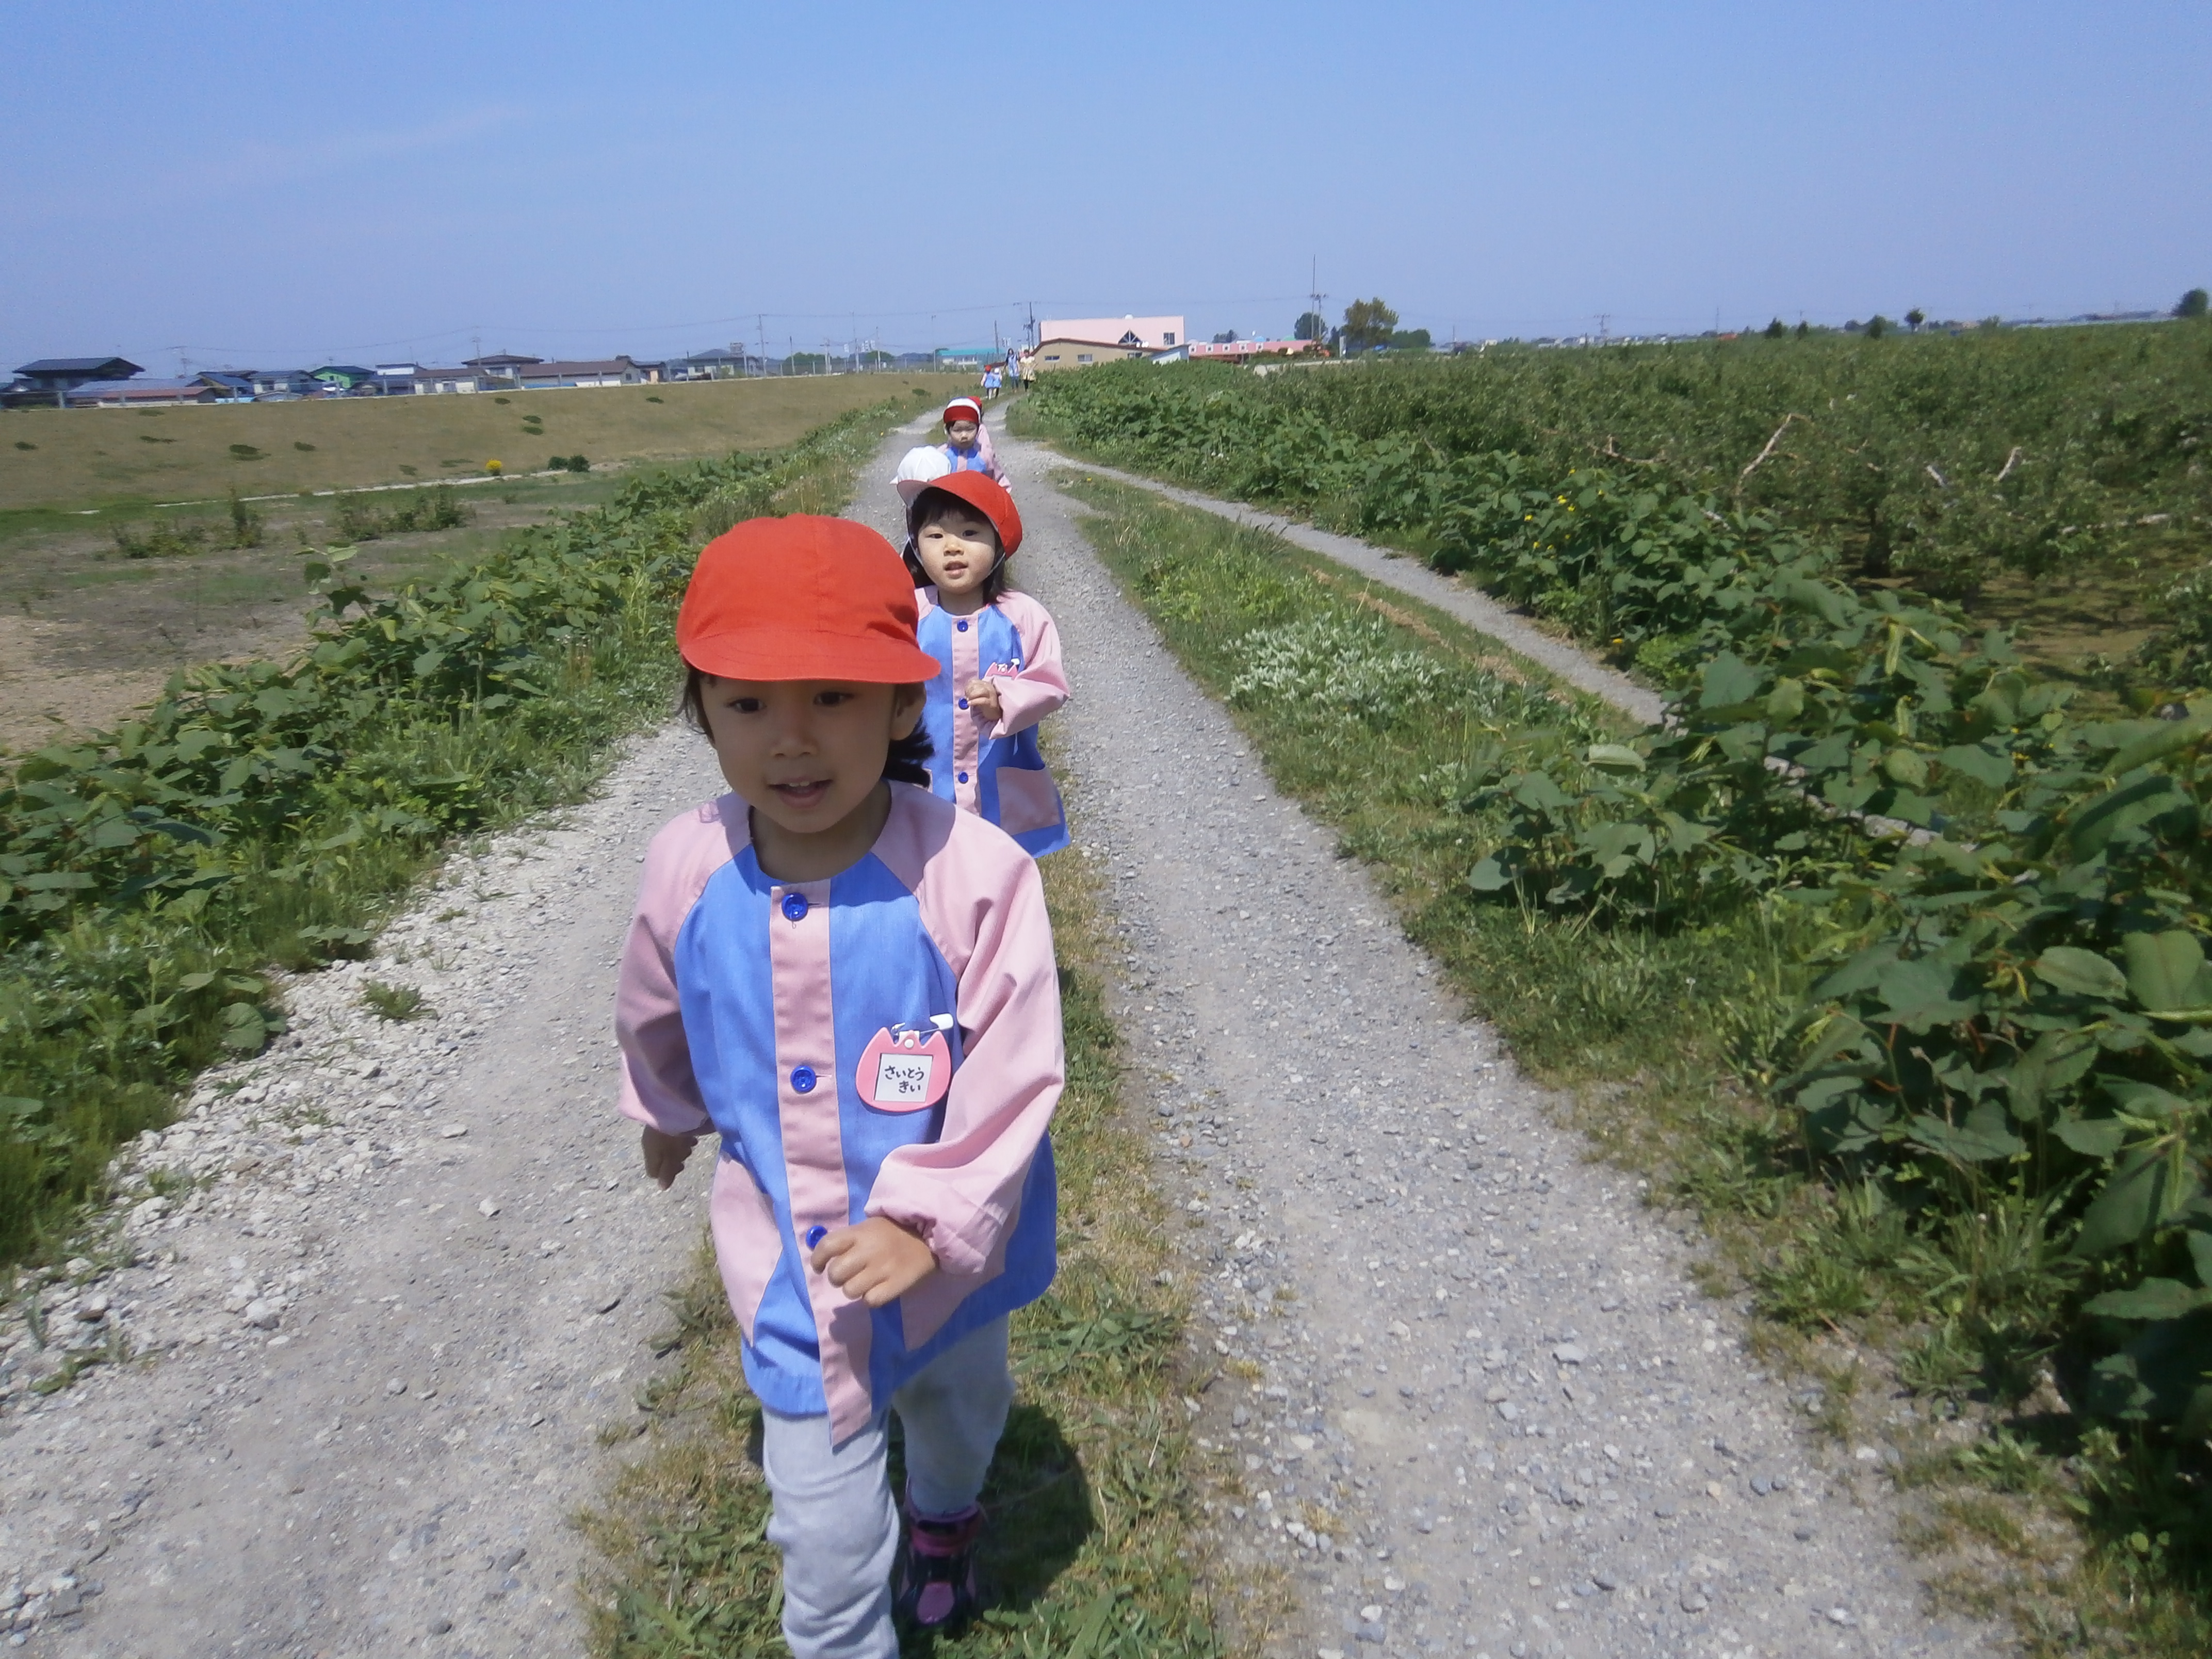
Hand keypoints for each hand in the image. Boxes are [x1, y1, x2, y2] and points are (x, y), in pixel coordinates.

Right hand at [641, 1126, 699, 1189]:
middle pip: (662, 1159)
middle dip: (675, 1159)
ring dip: (679, 1148)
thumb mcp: (671, 1155)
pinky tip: (690, 1134)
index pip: (653, 1172)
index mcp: (650, 1153)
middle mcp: (650, 1143)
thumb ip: (668, 1171)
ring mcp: (656, 1132)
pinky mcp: (665, 1123)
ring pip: (668, 1147)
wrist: (673, 1106)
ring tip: (690, 1142)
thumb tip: (662, 1187)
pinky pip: (671, 1136)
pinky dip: (681, 1138)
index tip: (680, 1166)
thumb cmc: (674, 1135)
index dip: (667, 1174)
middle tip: (686, 1152)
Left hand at [808, 1217, 937, 1306]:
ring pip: (850, 1291)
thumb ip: (848, 1240)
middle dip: (837, 1278)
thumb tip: (824, 1257)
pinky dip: (871, 1298)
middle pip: (835, 1273)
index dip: (817, 1259)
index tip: (819, 1267)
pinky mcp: (895, 1285)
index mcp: (859, 1233)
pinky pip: (870, 1300)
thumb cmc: (892, 1233)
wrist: (928, 1237)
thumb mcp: (868, 1227)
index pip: (827, 1246)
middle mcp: (868, 1250)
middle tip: (847, 1275)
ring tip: (865, 1283)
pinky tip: (878, 1289)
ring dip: (854, 1289)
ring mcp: (882, 1269)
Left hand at [965, 679, 1002, 725]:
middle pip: (976, 685)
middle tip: (967, 698)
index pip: (973, 681)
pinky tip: (969, 704)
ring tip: (968, 701)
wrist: (997, 713)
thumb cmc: (986, 703)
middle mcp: (989, 687)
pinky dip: (974, 701)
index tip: (966, 694)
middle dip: (969, 691)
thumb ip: (972, 693)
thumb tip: (963, 696)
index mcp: (985, 684)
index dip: (967, 687)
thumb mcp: (978, 696)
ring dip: (972, 695)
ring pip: (981, 690)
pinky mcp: (992, 703)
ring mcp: (991, 695)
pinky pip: (982, 700)